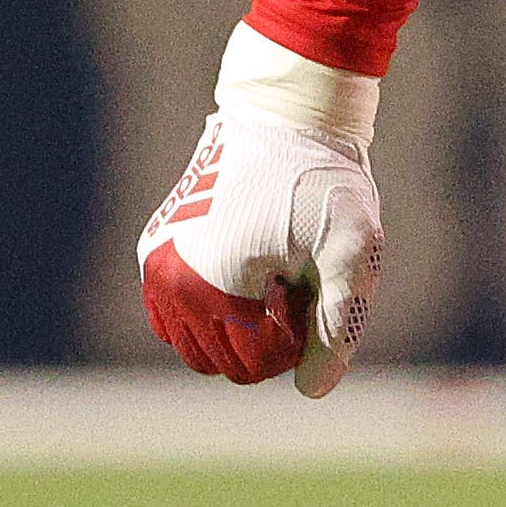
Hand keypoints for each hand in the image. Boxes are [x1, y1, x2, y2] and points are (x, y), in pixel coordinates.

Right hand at [139, 34, 385, 395]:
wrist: (285, 115)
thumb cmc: (325, 181)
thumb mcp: (352, 253)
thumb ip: (337, 327)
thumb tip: (310, 391)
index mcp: (213, 285)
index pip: (251, 365)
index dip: (295, 344)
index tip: (314, 295)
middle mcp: (170, 281)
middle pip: (221, 362)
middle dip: (265, 339)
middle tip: (297, 286)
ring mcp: (155, 266)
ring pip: (196, 346)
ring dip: (238, 329)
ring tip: (275, 279)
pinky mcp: (153, 251)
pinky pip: (176, 318)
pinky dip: (212, 313)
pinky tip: (252, 275)